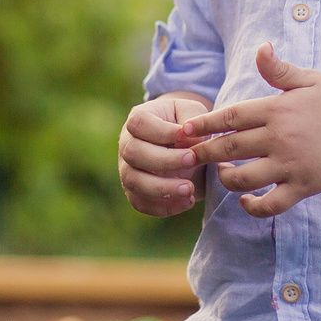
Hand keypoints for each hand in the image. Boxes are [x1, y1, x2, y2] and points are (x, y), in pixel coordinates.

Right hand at [119, 91, 211, 215]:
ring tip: (189, 189)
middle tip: (191, 160)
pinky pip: (141, 203)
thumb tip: (186, 136)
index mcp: (139, 119)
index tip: (185, 135)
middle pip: (133, 153)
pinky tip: (188, 202)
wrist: (186, 146)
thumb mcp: (193, 113)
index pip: (138, 123)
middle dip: (164, 160)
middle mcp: (127, 144)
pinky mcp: (135, 191)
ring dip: (162, 188)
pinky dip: (164, 207)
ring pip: (133, 181)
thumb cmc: (187, 124)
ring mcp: (127, 169)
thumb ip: (192, 121)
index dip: (160, 130)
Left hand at [178, 45, 320, 217]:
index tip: (185, 129)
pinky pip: (272, 203)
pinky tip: (246, 202)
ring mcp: (291, 164)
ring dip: (226, 179)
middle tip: (187, 156)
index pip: (231, 117)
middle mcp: (280, 137)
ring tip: (220, 174)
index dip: (204, 124)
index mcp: (277, 109)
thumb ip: (279, 70)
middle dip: (204, 152)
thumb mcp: (309, 80)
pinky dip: (254, 207)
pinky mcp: (304, 186)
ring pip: (245, 178)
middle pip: (230, 147)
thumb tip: (260, 47)